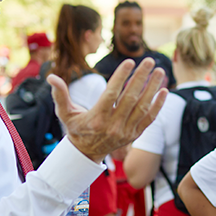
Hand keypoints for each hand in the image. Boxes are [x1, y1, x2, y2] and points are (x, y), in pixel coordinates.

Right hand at [48, 58, 167, 162]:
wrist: (86, 154)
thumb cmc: (76, 129)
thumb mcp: (65, 113)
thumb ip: (60, 95)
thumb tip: (51, 77)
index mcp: (97, 118)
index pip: (111, 94)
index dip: (121, 77)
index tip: (129, 62)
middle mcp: (113, 126)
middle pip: (130, 98)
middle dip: (141, 78)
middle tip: (148, 61)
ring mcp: (126, 131)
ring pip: (143, 108)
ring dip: (153, 88)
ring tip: (159, 71)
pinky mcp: (134, 135)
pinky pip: (149, 119)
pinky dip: (158, 105)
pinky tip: (164, 91)